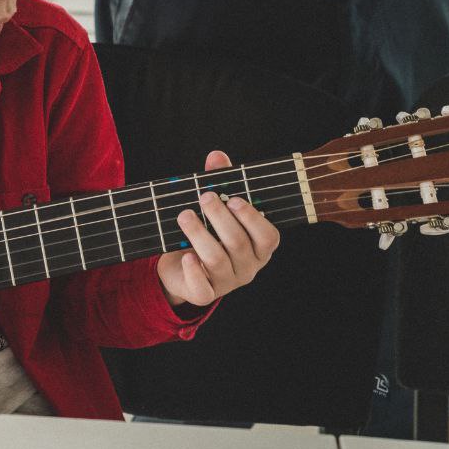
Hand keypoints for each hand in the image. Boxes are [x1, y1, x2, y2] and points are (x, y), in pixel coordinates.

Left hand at [156, 151, 279, 307]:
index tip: (233, 198)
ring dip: (199, 235)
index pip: (268, 237)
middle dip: (220, 218)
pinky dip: (194, 271)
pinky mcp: (204, 293)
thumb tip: (217, 156)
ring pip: (217, 260)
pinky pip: (203, 289)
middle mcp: (247, 266)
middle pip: (239, 243)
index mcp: (258, 247)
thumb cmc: (207, 231)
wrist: (181, 266)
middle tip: (203, 197)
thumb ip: (218, 181)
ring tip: (184, 215)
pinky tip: (186, 256)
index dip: (252, 218)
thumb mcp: (214, 207)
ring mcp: (227, 282)